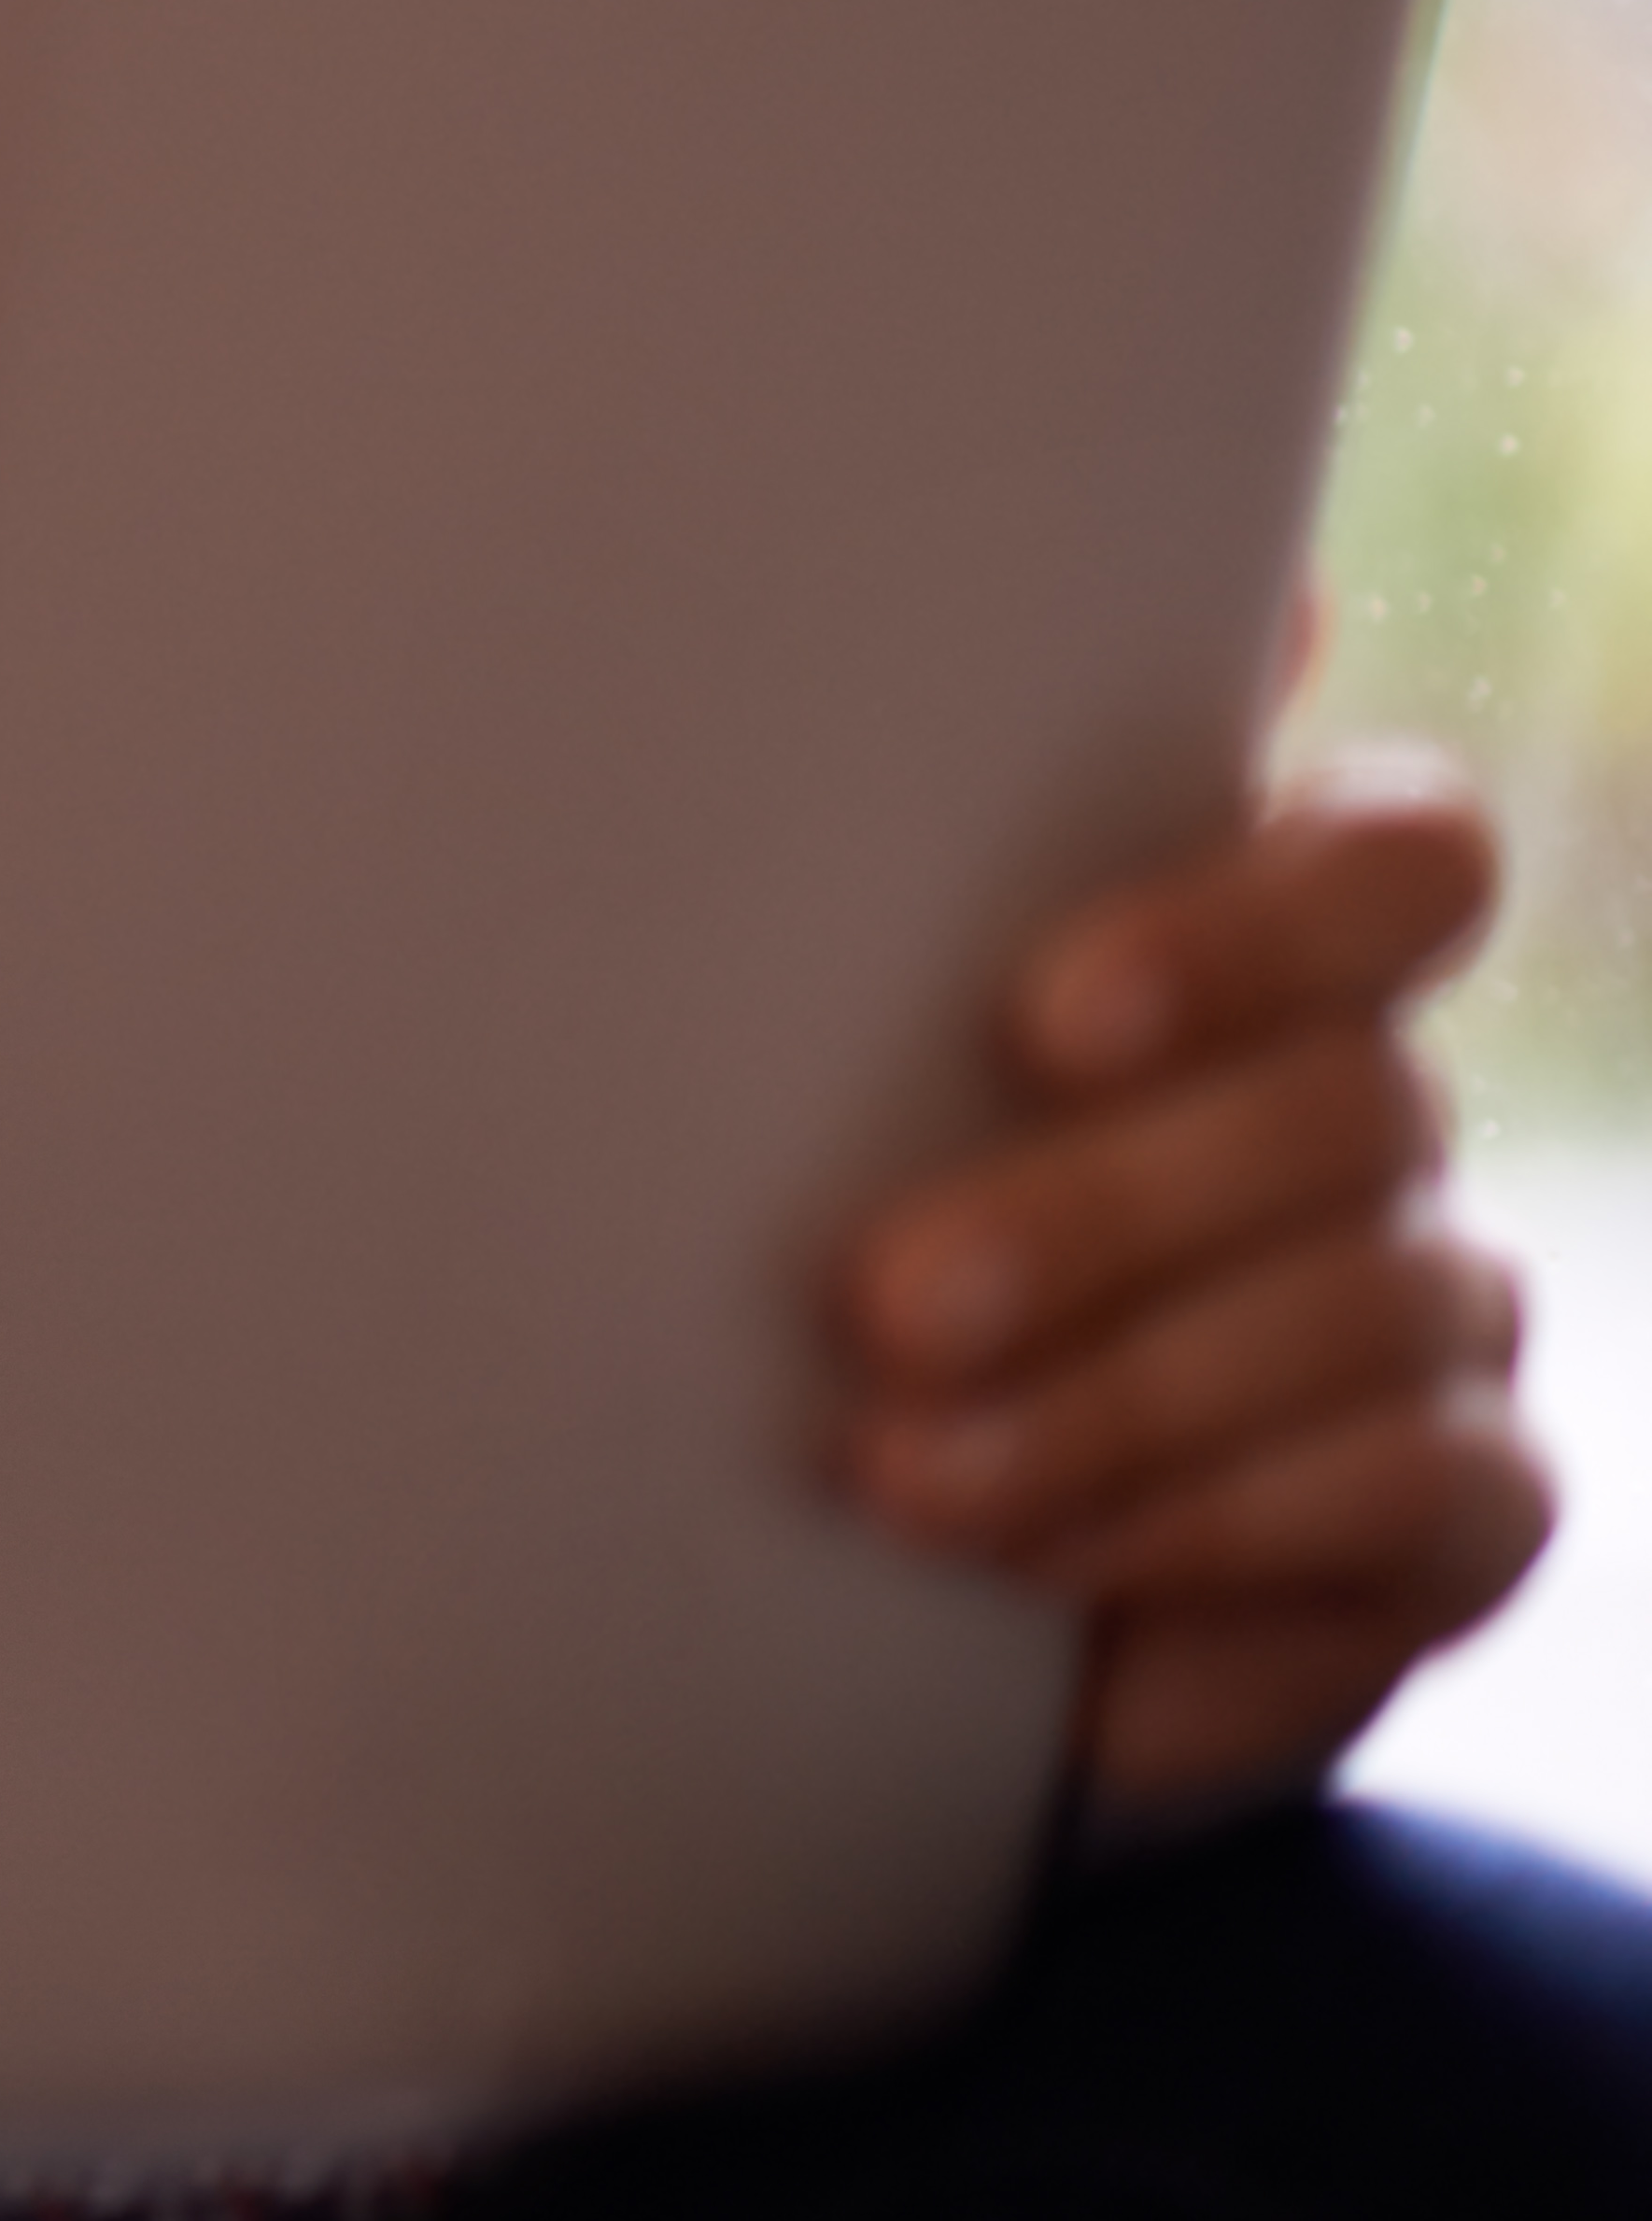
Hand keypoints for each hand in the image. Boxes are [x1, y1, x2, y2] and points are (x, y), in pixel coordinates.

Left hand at [836, 767, 1553, 1823]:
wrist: (785, 1563)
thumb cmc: (769, 1252)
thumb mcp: (786, 1081)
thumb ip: (852, 897)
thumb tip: (797, 651)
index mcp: (1245, 954)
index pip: (1395, 861)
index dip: (1259, 926)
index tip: (1042, 1022)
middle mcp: (1363, 1108)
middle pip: (1352, 1101)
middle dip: (1105, 1212)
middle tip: (881, 1304)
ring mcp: (1431, 1303)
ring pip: (1379, 1303)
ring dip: (1124, 1395)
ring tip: (902, 1473)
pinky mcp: (1452, 1510)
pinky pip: (1418, 1495)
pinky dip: (1204, 1526)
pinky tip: (1032, 1568)